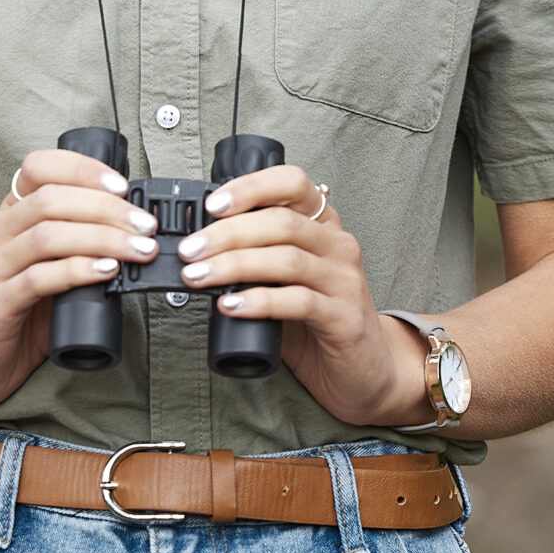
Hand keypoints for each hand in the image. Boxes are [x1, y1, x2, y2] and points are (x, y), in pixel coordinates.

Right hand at [0, 148, 160, 410]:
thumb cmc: (18, 310)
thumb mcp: (48, 265)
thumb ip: (78, 244)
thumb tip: (136, 229)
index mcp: (11, 214)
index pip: (39, 167)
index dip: (82, 169)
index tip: (122, 186)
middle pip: (52, 200)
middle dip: (106, 208)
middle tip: (145, 225)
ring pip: (48, 235)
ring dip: (102, 238)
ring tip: (138, 249)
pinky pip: (38, 278)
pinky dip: (77, 270)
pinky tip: (106, 272)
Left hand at [174, 165, 426, 427]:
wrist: (363, 369)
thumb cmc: (316, 320)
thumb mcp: (284, 279)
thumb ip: (254, 258)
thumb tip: (196, 247)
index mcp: (323, 225)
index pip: (292, 183)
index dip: (251, 187)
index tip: (212, 204)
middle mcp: (338, 245)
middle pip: (281, 222)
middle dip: (227, 233)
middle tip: (190, 250)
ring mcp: (344, 280)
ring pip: (286, 259)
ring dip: (235, 265)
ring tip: (199, 276)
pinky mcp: (344, 317)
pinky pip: (298, 301)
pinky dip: (258, 301)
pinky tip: (230, 305)